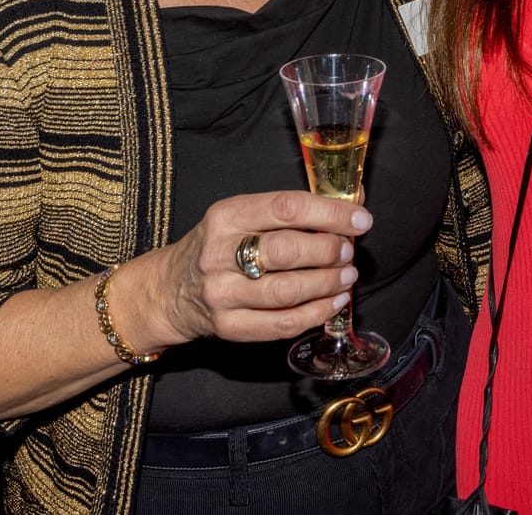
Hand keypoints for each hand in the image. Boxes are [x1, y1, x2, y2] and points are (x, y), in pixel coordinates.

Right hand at [126, 190, 370, 350]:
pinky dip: (317, 313)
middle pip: (287, 250)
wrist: (170, 290)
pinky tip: (334, 302)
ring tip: (347, 276)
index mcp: (226, 215)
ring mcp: (222, 293)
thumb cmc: (220, 247)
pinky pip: (282, 324)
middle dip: (329, 251)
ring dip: (328, 283)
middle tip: (348, 251)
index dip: (331, 214)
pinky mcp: (228, 327)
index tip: (361, 220)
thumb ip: (292, 213)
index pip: (286, 208)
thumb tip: (353, 204)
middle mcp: (219, 253)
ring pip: (287, 291)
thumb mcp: (243, 217)